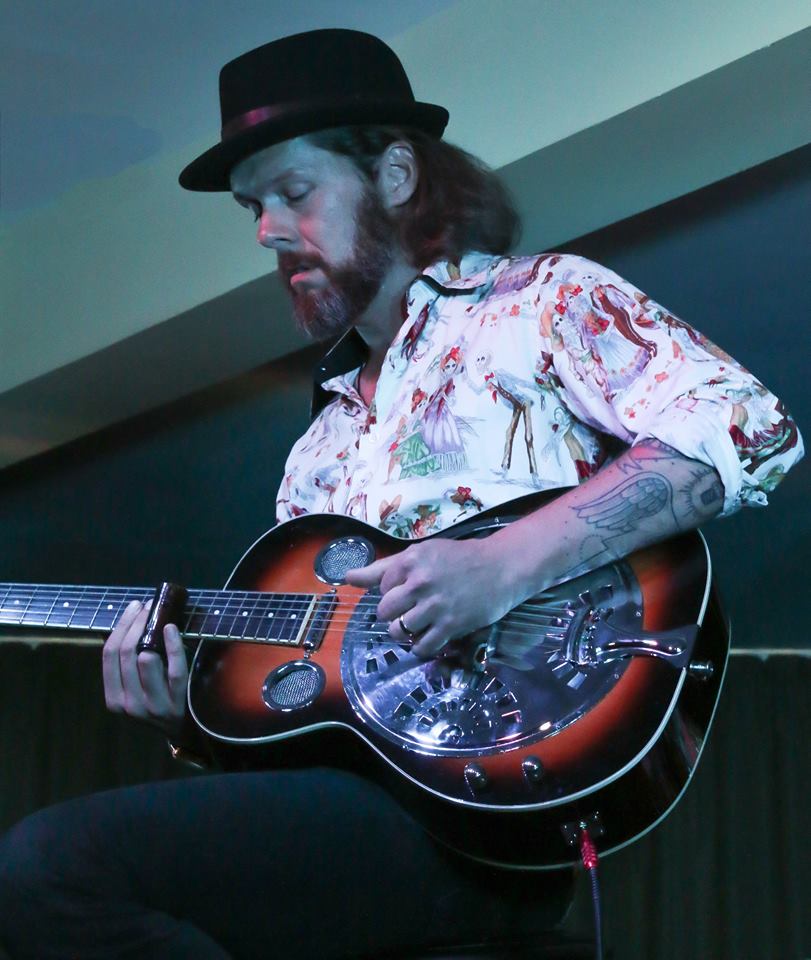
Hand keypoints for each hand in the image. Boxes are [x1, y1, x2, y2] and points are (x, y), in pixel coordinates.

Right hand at [102, 600, 187, 739]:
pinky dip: (173, 644)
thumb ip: (126, 663)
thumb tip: (127, 622)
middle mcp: (129, 704)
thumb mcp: (133, 688)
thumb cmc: (156, 700)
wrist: (183, 729)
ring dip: (153, 634)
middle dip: (136, 623)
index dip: (120, 627)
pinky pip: (174, 667)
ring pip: (146, 659)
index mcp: (114, 698)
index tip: (133, 608)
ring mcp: (153, 704)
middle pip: (126, 653)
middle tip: (147, 607)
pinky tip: (171, 629)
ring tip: (160, 619)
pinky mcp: (177, 700)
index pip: (109, 655)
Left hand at [345, 535, 523, 657]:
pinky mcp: (451, 625)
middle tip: (410, 610)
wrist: (501, 567)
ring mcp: (435, 605)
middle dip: (393, 615)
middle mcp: (420, 582)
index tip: (408, 590)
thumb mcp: (421, 554)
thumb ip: (383, 567)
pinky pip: (421, 647)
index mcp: (411, 560)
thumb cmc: (459, 559)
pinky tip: (428, 638)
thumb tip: (348, 577)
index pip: (381, 586)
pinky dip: (420, 648)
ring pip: (398, 631)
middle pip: (384, 611)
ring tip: (417, 626)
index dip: (391, 592)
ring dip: (403, 633)